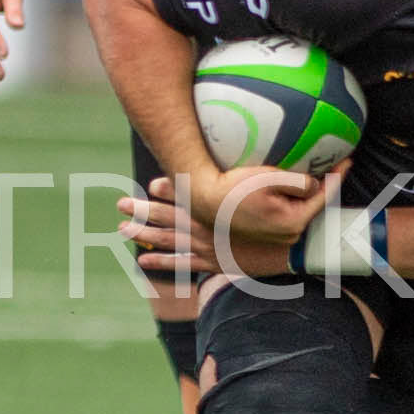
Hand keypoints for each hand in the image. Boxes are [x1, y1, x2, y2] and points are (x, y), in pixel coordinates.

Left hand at [121, 176, 311, 280]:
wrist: (293, 253)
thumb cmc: (288, 221)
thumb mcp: (279, 190)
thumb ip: (270, 173)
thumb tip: (285, 149)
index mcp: (217, 209)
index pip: (187, 195)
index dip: (168, 189)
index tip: (152, 184)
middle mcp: (206, 227)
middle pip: (168, 218)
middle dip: (142, 211)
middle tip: (120, 205)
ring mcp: (207, 248)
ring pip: (168, 241)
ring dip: (144, 235)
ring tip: (122, 230)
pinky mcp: (214, 264)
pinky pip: (182, 264)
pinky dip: (162, 262)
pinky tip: (143, 261)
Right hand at [187, 162, 345, 240]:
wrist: (205, 202)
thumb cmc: (235, 189)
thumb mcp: (270, 179)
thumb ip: (299, 182)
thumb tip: (316, 183)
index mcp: (293, 222)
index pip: (324, 197)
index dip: (338, 177)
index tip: (348, 160)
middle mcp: (288, 233)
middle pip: (314, 204)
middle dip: (326, 185)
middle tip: (336, 162)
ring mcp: (277, 234)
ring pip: (301, 208)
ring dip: (309, 191)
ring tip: (318, 169)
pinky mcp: (266, 230)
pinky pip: (288, 210)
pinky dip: (294, 196)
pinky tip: (293, 182)